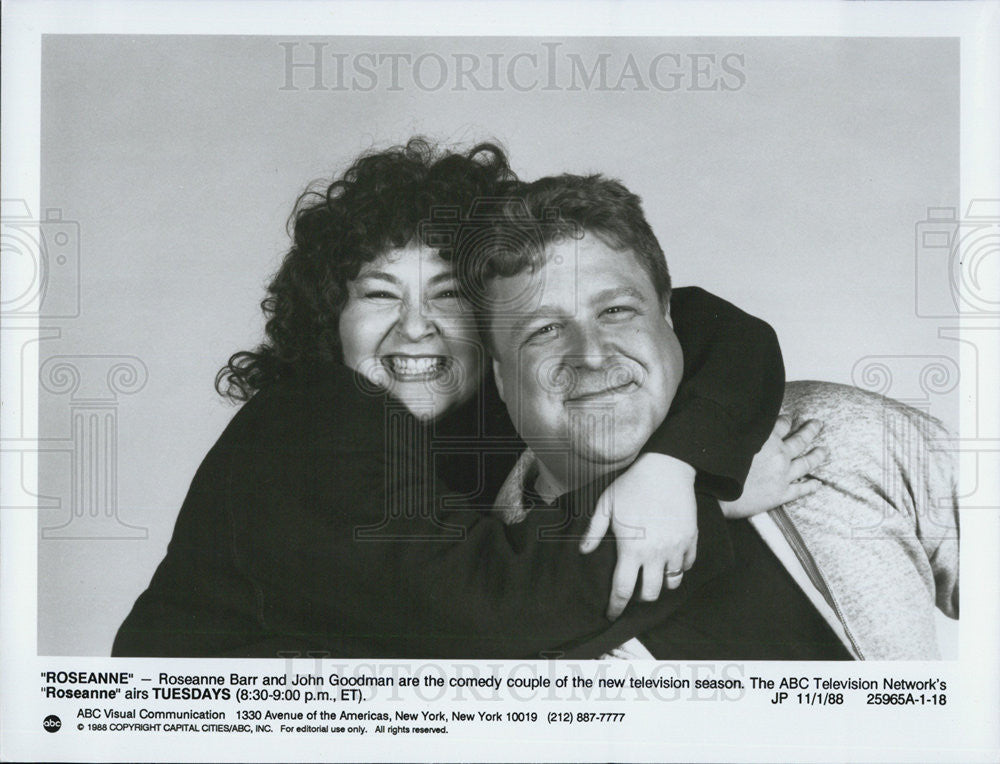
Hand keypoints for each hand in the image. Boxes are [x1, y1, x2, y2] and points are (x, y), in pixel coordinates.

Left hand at [580, 454, 697, 619]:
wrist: (666, 469)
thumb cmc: (631, 486)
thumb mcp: (606, 504)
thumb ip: (594, 530)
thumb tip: (583, 552)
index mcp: (631, 549)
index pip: (623, 590)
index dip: (616, 607)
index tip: (611, 615)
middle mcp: (655, 554)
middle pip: (650, 594)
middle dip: (639, 597)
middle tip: (633, 588)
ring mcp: (676, 548)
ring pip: (672, 584)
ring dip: (660, 584)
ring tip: (652, 575)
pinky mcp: (691, 540)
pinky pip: (687, 566)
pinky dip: (678, 569)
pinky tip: (668, 561)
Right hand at [719, 416, 826, 518]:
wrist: (716, 493)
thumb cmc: (719, 465)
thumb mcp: (730, 438)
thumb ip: (742, 429)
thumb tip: (746, 419)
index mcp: (766, 439)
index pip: (781, 424)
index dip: (787, 419)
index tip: (790, 417)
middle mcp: (779, 455)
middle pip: (800, 440)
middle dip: (809, 430)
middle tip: (817, 424)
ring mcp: (782, 475)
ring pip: (806, 462)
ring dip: (817, 455)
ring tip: (824, 450)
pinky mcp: (780, 494)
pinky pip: (800, 489)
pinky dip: (810, 486)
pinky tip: (817, 484)